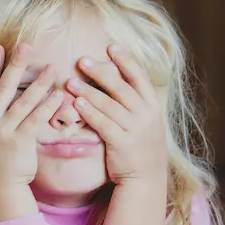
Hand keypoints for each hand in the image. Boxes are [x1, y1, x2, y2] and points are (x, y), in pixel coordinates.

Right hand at [0, 43, 63, 190]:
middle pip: (2, 88)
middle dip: (15, 65)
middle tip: (26, 46)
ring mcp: (2, 132)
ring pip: (23, 101)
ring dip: (38, 82)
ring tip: (51, 67)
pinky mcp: (19, 142)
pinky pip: (36, 118)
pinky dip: (48, 105)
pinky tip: (59, 94)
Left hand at [65, 45, 166, 186]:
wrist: (146, 178)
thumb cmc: (140, 145)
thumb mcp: (145, 120)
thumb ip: (134, 101)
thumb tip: (116, 77)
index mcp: (153, 105)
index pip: (139, 76)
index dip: (125, 60)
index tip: (111, 45)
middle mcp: (146, 114)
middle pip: (121, 87)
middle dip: (101, 72)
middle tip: (82, 60)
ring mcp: (135, 129)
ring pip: (109, 104)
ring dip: (89, 91)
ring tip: (70, 81)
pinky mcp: (122, 143)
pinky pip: (104, 124)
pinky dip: (90, 113)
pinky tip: (77, 104)